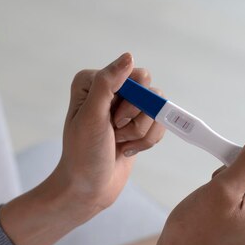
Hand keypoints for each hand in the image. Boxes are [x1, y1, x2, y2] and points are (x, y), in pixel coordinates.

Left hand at [49, 52, 165, 219]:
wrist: (89, 187)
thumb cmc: (84, 154)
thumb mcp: (92, 116)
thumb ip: (107, 84)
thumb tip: (128, 57)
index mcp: (93, 80)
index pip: (134, 76)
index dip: (131, 101)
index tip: (112, 121)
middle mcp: (109, 89)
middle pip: (150, 91)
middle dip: (138, 118)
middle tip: (116, 132)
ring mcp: (125, 106)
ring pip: (158, 108)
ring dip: (142, 132)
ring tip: (120, 143)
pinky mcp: (137, 123)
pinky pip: (160, 123)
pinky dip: (148, 140)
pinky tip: (127, 149)